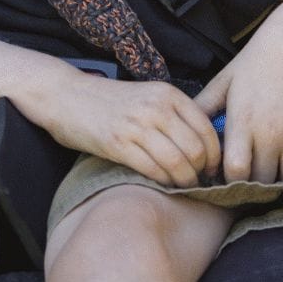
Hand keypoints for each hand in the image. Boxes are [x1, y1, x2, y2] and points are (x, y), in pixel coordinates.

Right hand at [28, 71, 220, 188]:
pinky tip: (164, 186)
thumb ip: (174, 113)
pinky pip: (152, 170)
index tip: (215, 168)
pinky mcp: (118, 144)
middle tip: (201, 182)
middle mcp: (156, 107)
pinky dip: (163, 182)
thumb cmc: (111, 101)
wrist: (67, 96)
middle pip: (195, 148)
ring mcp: (137, 126)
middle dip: (202, 171)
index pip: (206, 128)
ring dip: (185, 181)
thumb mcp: (149, 96)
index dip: (215, 153)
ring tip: (186, 187)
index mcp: (168, 94)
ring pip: (176, 162)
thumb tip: (203, 143)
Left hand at [194, 3, 282, 185]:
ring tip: (270, 171)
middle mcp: (271, 132)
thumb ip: (204, 108)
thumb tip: (184, 131)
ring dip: (278, 180)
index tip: (227, 175)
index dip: (229, 180)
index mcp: (243, 121)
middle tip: (248, 177)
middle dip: (252, 183)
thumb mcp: (224, 82)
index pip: (235, 171)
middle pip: (261, 180)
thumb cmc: (255, 61)